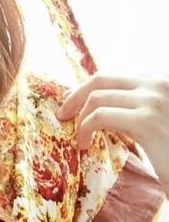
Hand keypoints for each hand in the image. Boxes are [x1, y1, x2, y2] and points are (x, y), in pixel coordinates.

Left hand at [56, 73, 168, 196]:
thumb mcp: (156, 126)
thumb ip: (133, 112)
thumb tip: (97, 107)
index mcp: (161, 85)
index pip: (114, 76)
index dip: (87, 88)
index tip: (72, 104)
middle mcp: (159, 86)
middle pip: (101, 79)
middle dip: (76, 96)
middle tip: (62, 115)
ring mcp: (153, 101)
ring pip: (97, 98)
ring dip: (80, 119)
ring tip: (80, 139)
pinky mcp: (146, 122)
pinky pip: (100, 117)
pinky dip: (85, 129)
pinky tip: (85, 145)